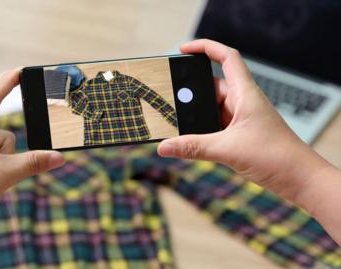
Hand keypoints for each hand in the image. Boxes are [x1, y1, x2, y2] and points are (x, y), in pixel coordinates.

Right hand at [157, 39, 336, 215]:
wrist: (298, 178)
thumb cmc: (276, 156)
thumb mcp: (228, 149)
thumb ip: (193, 147)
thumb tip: (164, 147)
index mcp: (245, 94)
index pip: (226, 58)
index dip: (205, 47)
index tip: (183, 49)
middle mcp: (243, 102)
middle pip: (211, 85)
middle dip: (191, 90)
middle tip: (170, 97)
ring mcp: (241, 118)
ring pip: (211, 108)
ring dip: (196, 114)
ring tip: (176, 120)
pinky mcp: (239, 134)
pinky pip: (214, 125)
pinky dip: (201, 129)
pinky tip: (189, 139)